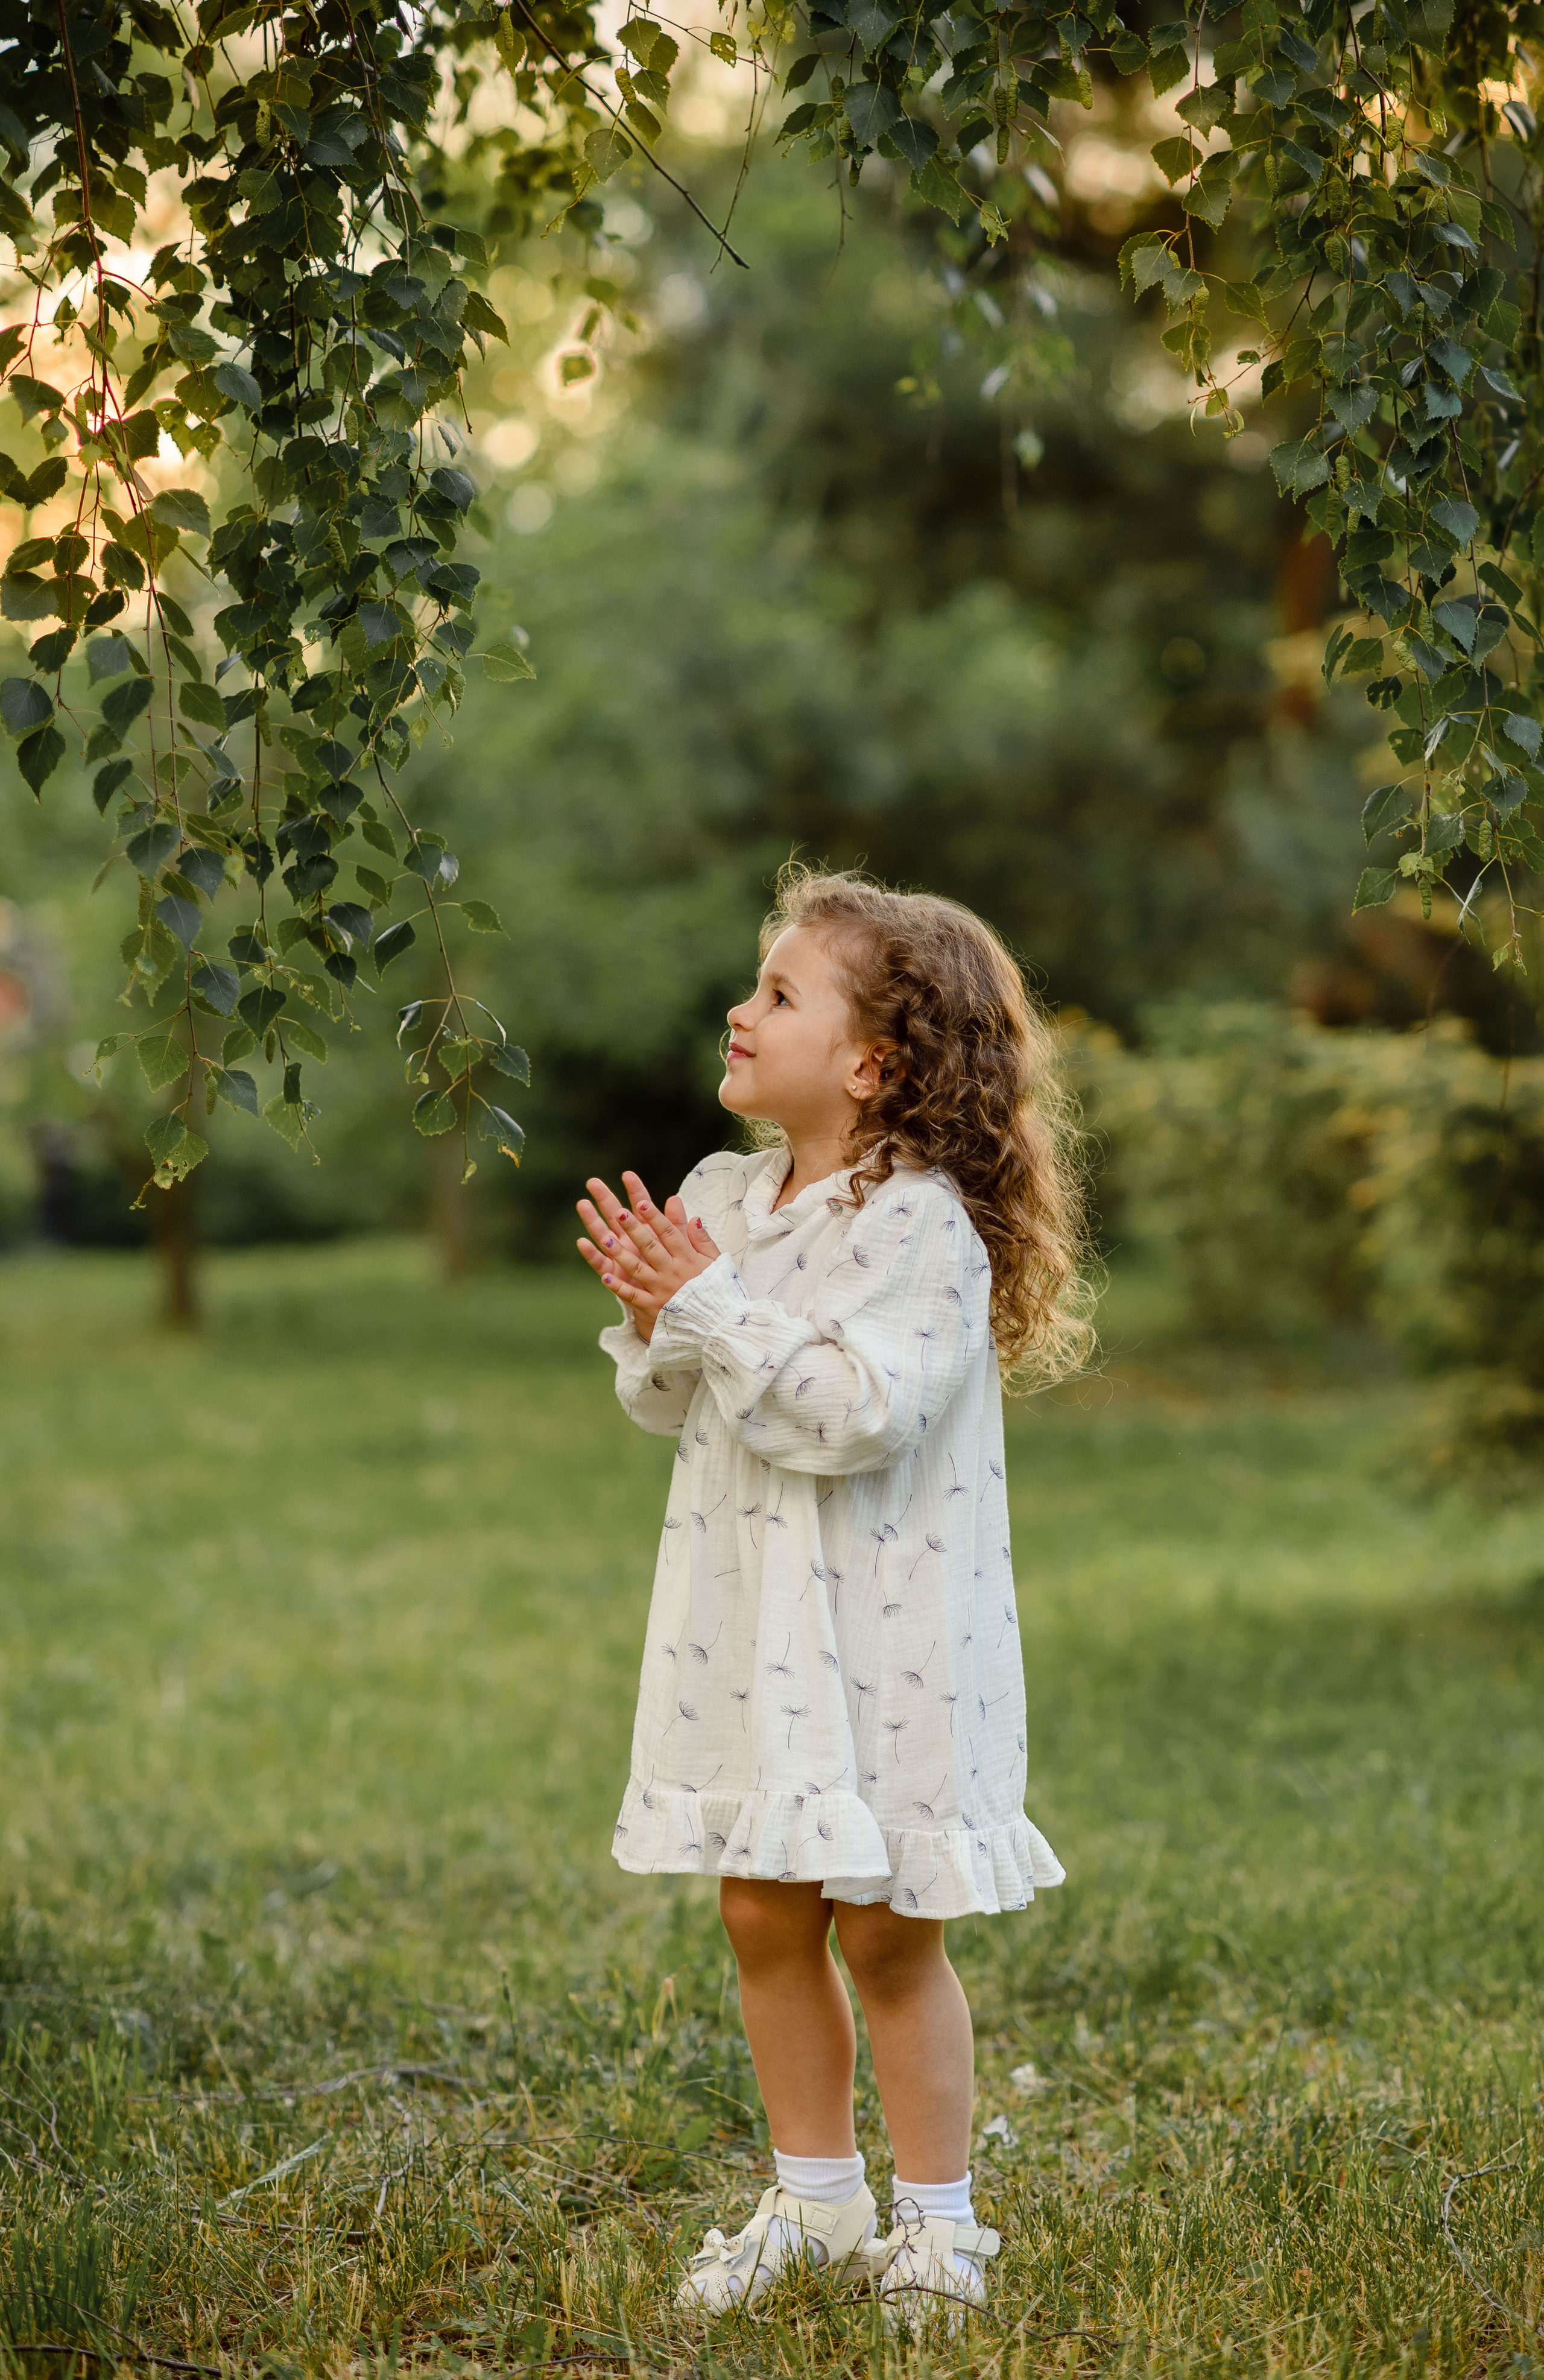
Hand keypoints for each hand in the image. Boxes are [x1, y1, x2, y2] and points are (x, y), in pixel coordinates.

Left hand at [575, 1170, 720, 1340]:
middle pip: (650, 1247)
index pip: (669, 1233)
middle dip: (634, 1229)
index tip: (641, 1203)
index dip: (655, 1217)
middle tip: (619, 1212)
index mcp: (688, 1259)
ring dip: (621, 1255)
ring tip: (605, 1240)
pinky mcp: (653, 1309)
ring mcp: (661, 1291)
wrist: (717, 1327)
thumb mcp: (716, 1263)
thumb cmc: (716, 1291)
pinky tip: (604, 1278)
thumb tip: (694, 1218)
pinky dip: (619, 1288)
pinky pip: (633, 1297)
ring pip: (638, 1269)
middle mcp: (673, 1272)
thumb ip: (703, 1241)